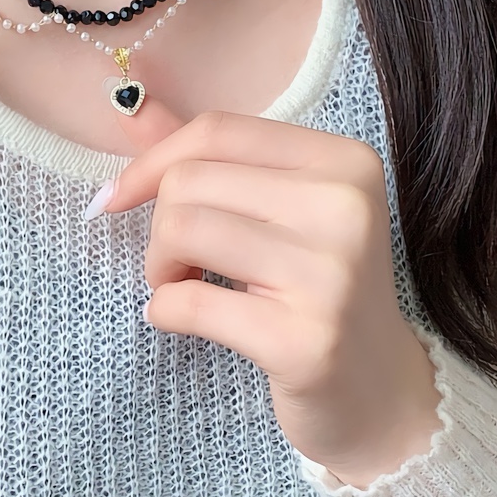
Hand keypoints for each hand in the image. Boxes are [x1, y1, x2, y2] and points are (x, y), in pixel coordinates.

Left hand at [92, 96, 442, 487]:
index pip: (218, 130)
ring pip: (183, 229)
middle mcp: (345, 206)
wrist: (378, 390)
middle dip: (159, 225)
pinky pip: (190, 303)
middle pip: (190, 180)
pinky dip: (163, 310)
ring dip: (159, 266)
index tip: (117, 195)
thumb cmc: (315, 286)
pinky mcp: (307, 341)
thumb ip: (207, 155)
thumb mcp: (276, 207)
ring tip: (179, 285)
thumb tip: (129, 106)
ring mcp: (332, 274)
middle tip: (176, 262)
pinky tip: (176, 318)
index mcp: (342, 161)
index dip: (152, 160)